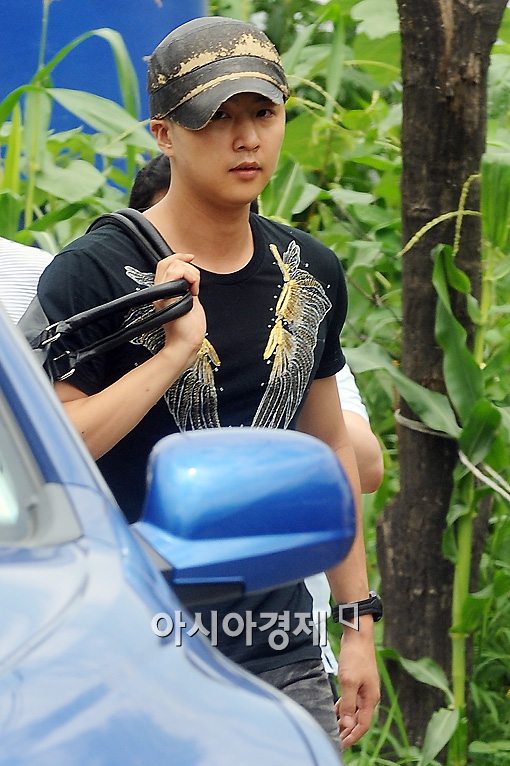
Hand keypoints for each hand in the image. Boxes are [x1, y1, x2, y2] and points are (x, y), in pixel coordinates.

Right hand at [154, 253, 205, 368]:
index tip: (191, 258)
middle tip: (194, 286)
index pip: (164, 263)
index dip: (178, 256)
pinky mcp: (167, 296)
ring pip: (175, 264)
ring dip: (192, 275)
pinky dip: (192, 279)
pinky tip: (193, 293)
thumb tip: (191, 274)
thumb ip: (185, 287)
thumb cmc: (189, 327)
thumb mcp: (188, 300)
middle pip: (168, 260)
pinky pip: (178, 272)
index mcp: (163, 291)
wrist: (186, 343)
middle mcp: (159, 290)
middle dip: (187, 267)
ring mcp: (162, 293)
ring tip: (194, 292)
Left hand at [335, 620, 379, 747]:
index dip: (352, 737)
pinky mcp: (357, 681)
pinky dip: (344, 707)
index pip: (363, 725)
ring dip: (345, 720)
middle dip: (348, 732)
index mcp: (371, 699)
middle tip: (335, 740)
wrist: (357, 636)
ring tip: (333, 728)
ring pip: (354, 710)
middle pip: (359, 720)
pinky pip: (351, 700)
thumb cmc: (354, 658)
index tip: (341, 745)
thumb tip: (348, 726)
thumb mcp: (348, 682)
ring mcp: (364, 688)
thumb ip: (348, 705)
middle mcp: (369, 696)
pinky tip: (335, 710)